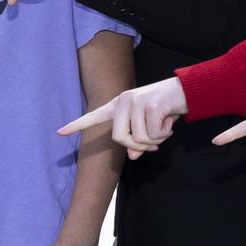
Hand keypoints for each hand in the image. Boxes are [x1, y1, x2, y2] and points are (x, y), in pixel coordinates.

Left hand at [60, 76, 186, 157]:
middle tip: (153, 145)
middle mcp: (123, 101)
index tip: (59, 132)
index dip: (77, 125)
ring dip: (155, 139)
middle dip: (136, 145)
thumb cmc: (164, 110)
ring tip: (164, 128)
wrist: (186, 90)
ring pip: (138, 138)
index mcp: (118, 105)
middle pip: (119, 138)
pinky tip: (169, 122)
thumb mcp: (149, 127)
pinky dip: (164, 134)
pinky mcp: (151, 105)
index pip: (93, 116)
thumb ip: (138, 141)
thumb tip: (132, 154)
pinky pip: (153, 134)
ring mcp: (136, 101)